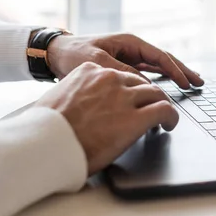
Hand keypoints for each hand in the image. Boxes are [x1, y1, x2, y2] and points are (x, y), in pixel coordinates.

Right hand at [35, 62, 178, 174]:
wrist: (44, 144)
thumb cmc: (44, 129)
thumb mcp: (56, 100)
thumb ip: (74, 97)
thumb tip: (78, 111)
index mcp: (89, 71)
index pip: (118, 76)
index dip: (126, 91)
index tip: (128, 101)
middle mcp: (109, 79)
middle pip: (140, 83)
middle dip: (146, 97)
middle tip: (149, 109)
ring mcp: (124, 97)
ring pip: (156, 93)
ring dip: (160, 105)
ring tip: (162, 118)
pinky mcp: (136, 117)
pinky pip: (164, 110)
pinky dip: (171, 117)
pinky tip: (169, 125)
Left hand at [47, 33, 203, 88]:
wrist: (54, 54)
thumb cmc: (73, 54)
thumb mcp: (98, 62)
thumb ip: (122, 72)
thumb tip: (145, 86)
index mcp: (129, 42)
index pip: (160, 57)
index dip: (175, 70)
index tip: (187, 83)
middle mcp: (132, 48)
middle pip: (164, 60)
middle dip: (182, 71)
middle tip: (199, 83)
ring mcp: (129, 57)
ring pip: (157, 67)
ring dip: (174, 75)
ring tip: (191, 83)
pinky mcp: (123, 67)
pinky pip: (147, 73)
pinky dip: (160, 79)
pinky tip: (169, 85)